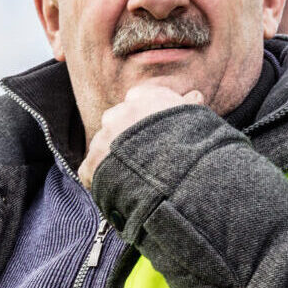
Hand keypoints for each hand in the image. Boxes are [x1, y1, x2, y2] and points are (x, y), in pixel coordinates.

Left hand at [79, 83, 204, 187]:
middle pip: (116, 121)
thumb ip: (190, 105)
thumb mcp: (197, 118)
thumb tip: (194, 96)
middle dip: (124, 136)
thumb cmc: (193, 144)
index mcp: (144, 99)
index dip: (144, 116)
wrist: (177, 176)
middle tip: (142, 156)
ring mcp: (102, 139)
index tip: (152, 129)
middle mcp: (119, 114)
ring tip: (131, 178)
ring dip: (113, 159)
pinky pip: (90, 171)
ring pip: (103, 146)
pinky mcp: (92, 165)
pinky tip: (117, 191)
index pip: (137, 99)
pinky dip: (99, 181)